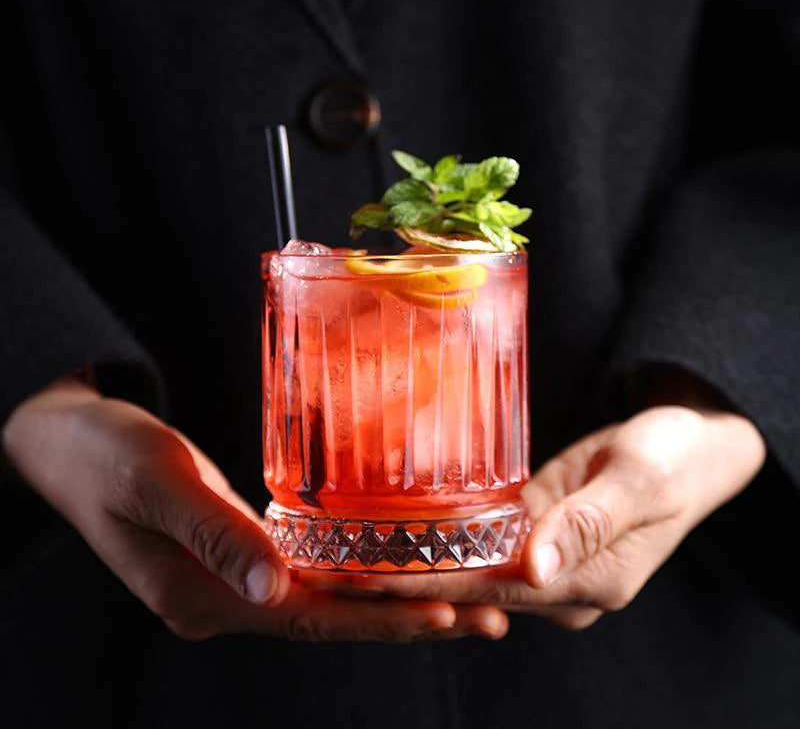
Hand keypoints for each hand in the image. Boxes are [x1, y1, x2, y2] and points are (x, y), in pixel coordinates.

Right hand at [2, 378, 505, 641]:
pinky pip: (309, 570)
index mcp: (204, 598)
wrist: (67, 442)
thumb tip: (276, 589)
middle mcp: (227, 599)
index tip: (449, 614)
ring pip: (327, 599)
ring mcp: (233, 579)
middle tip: (486, 612)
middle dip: (408, 618)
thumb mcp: (154, 483)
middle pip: (332, 619)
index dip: (380, 619)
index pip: (310, 620)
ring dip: (390, 598)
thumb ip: (214, 535)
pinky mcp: (239, 552)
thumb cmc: (104, 455)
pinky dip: (356, 570)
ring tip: (460, 594)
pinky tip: (392, 560)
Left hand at [339, 405, 765, 628]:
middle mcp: (559, 582)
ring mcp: (543, 559)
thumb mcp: (641, 480)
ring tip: (345, 547)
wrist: (688, 444)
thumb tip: (537, 572)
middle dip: (402, 579)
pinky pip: (480, 540)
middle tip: (330, 564)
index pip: (489, 590)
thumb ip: (590, 524)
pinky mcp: (533, 531)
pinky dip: (439, 536)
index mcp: (588, 582)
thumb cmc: (673, 456)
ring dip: (412, 559)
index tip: (365, 577)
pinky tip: (394, 525)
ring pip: (467, 566)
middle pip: (468, 586)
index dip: (425, 584)